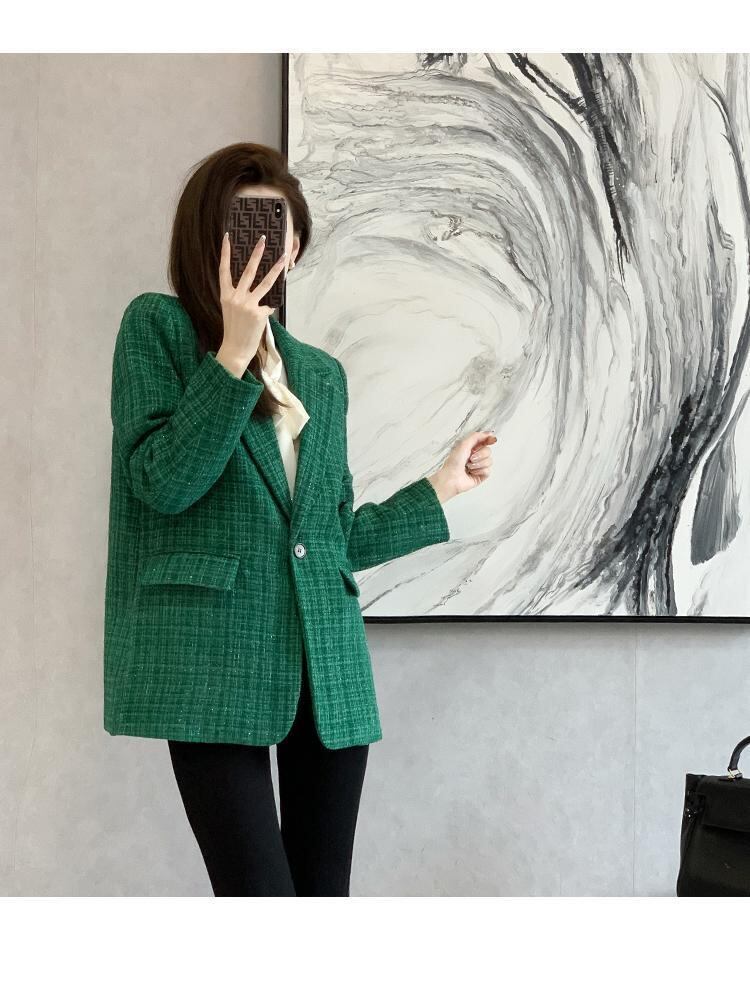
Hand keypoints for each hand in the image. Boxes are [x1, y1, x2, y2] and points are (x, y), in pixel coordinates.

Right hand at [216, 233, 287, 376]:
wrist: (235, 348)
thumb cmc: (234, 328)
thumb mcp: (230, 309)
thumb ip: (239, 295)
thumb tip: (256, 284)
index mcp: (226, 295)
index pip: (224, 269)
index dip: (226, 253)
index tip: (228, 237)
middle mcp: (236, 297)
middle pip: (248, 271)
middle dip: (256, 254)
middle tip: (263, 240)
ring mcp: (248, 305)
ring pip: (265, 283)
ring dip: (276, 269)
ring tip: (283, 258)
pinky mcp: (259, 313)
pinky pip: (269, 306)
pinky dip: (268, 310)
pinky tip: (262, 318)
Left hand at [427, 430, 496, 501]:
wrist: (451, 478)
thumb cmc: (453, 463)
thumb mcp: (463, 444)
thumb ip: (476, 436)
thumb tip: (488, 433)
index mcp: (470, 447)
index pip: (484, 441)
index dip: (489, 439)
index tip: (492, 439)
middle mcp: (475, 456)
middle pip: (488, 451)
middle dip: (480, 454)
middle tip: (471, 458)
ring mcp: (479, 466)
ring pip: (489, 461)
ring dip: (479, 463)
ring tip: (469, 466)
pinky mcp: (481, 475)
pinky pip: (488, 470)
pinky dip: (479, 471)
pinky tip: (472, 472)